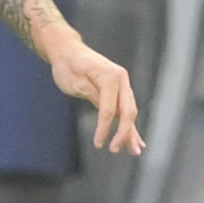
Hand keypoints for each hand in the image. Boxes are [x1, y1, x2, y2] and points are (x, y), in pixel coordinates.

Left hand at [43, 32, 143, 154]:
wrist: (67, 51)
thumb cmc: (67, 66)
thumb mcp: (75, 83)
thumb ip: (93, 97)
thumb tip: (108, 115)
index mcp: (110, 77)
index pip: (110, 109)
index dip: (105, 128)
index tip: (98, 143)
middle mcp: (121, 79)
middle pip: (127, 112)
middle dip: (123, 133)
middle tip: (115, 150)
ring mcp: (122, 85)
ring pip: (129, 112)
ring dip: (131, 132)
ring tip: (135, 151)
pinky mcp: (118, 90)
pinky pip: (125, 110)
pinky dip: (129, 125)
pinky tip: (135, 139)